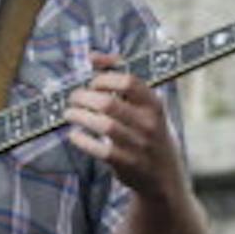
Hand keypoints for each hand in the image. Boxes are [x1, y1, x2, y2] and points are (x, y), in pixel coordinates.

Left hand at [66, 53, 185, 200]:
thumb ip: (121, 80)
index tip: (92, 83)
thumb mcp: (145, 107)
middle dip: (83, 98)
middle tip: (73, 98)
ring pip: (103, 125)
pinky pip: (99, 149)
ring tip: (69, 113)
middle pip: (109, 103)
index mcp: (155, 105)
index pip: (129, 81)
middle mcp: (150, 123)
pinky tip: (74, 135)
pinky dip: (82, 140)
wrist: (164, 177)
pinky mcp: (127, 164)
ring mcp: (139, 145)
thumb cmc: (149, 133)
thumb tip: (93, 56)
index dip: (104, 78)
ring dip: (79, 116)